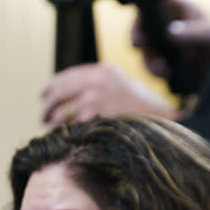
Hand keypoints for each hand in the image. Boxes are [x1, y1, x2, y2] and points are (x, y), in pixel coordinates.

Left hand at [41, 63, 178, 125]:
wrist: (165, 123)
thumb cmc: (147, 110)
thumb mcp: (124, 86)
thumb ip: (100, 86)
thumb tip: (72, 96)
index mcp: (103, 71)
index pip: (66, 76)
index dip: (51, 87)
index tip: (44, 95)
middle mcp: (97, 81)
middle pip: (58, 93)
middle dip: (47, 107)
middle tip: (43, 117)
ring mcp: (96, 99)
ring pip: (61, 112)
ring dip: (54, 123)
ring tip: (54, 129)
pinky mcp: (96, 118)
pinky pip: (71, 128)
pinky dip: (65, 133)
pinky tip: (66, 137)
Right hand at [131, 0, 209, 81]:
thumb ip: (192, 31)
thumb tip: (170, 32)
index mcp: (174, 9)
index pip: (149, 8)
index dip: (140, 21)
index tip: (140, 39)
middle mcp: (164, 25)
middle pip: (142, 31)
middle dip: (141, 45)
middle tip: (145, 57)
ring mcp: (163, 45)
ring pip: (145, 52)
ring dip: (150, 63)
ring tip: (163, 71)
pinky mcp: (165, 62)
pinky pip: (153, 68)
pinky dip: (157, 73)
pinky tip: (167, 76)